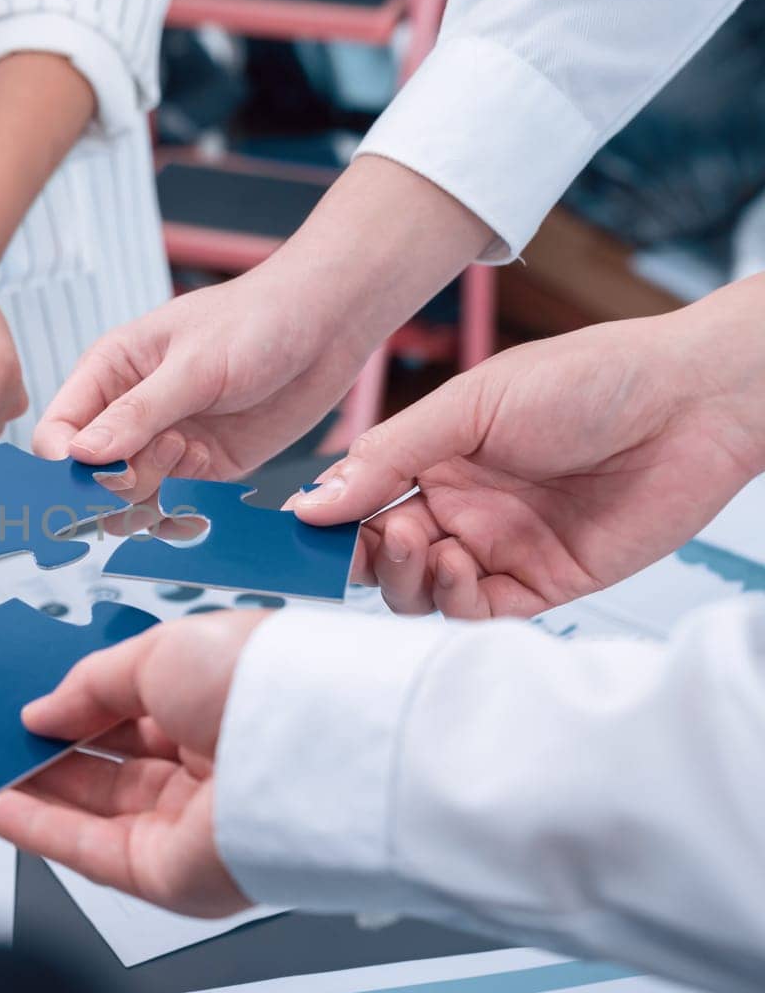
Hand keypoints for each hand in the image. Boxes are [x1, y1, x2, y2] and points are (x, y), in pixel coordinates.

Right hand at [0, 610, 271, 916]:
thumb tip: (40, 712)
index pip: (132, 713)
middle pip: (108, 766)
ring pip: (89, 810)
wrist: (309, 749)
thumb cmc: (259, 681)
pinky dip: (34, 827)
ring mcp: (186, 825)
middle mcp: (207, 768)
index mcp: (217, 706)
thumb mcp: (159, 652)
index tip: (27, 701)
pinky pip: (85, 850)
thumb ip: (88, 685)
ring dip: (30, 787)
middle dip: (47, 749)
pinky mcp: (166, 873)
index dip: (76, 707)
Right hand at [34, 269, 369, 502]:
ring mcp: (166, 441)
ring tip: (191, 449)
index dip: (65, 462)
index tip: (93, 475)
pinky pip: (176, 503)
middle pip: (91, 474)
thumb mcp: (195, 363)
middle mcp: (131, 411)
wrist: (331, 325)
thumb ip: (139, 412)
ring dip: (153, 492)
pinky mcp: (204, 466)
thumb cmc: (261, 318)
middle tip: (157, 461)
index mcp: (110, 371)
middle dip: (113, 482)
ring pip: (130, 495)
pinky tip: (208, 474)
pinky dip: (185, 506)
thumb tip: (82, 455)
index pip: (59, 431)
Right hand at [294, 277, 764, 617]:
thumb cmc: (592, 378)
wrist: (692, 401)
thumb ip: (389, 455)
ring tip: (423, 542)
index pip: (359, 503)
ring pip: (420, 592)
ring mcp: (498, 548)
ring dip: (406, 577)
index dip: (328, 522)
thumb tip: (313, 500)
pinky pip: (478, 614)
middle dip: (364, 555)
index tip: (301, 533)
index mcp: (432, 459)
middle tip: (373, 537)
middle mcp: (459, 507)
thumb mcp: (469, 404)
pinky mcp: (543, 584)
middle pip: (381, 556)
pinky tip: (456, 567)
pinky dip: (453, 602)